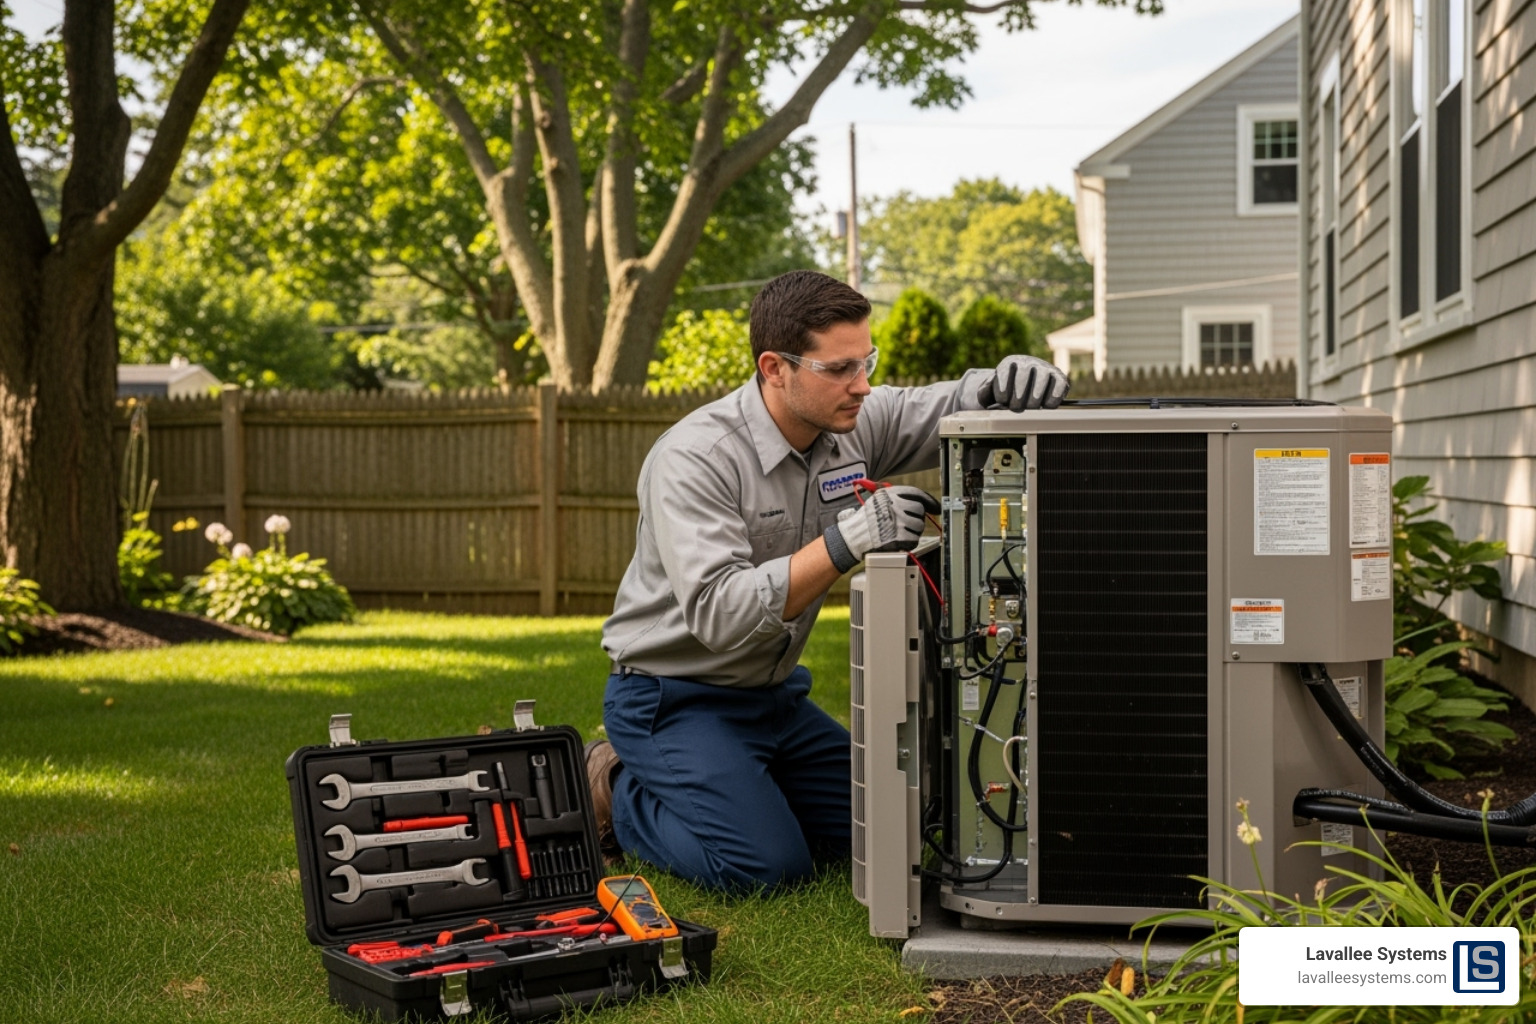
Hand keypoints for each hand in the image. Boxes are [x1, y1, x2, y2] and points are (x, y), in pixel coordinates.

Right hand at [823, 485, 939, 572]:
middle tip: (906, 523)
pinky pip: (914, 539)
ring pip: (919, 525)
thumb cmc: (866, 519)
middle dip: (917, 517)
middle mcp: (895, 505)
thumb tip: (923, 502)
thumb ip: (898, 497)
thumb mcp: (878, 499)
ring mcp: (898, 521)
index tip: (936, 507)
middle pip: (920, 510)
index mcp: (890, 493)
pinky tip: (898, 540)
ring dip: (913, 531)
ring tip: (899, 532)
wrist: (854, 536)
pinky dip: (909, 542)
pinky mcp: (899, 536)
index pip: (917, 493)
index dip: (930, 501)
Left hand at [974, 354, 1068, 410]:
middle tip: (1015, 408)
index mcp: (1010, 363)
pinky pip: (1059, 385)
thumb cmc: (1007, 391)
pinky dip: (1053, 397)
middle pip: (1023, 377)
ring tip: (1030, 407)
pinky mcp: (1059, 377)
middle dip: (1018, 397)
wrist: (1027, 388)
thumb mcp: (991, 391)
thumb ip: (984, 391)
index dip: (1003, 388)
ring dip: (1034, 398)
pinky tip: (1045, 405)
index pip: (1005, 371)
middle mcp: (1028, 362)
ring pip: (1041, 380)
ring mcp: (1045, 368)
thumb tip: (988, 390)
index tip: (1002, 400)